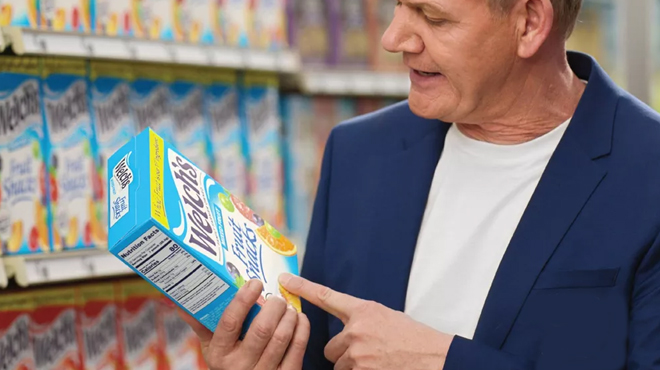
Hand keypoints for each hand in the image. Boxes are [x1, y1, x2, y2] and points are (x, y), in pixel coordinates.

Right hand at [178, 279, 310, 369]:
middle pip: (262, 330)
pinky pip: (297, 350)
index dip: (243, 300)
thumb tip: (182, 302)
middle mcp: (240, 366)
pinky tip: (299, 319)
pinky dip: (302, 330)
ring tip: (288, 306)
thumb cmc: (227, 363)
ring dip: (289, 316)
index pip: (230, 322)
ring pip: (281, 338)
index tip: (254, 283)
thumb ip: (201, 325)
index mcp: (220, 354)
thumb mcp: (210, 348)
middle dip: (273, 307)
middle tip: (276, 296)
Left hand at [279, 274, 453, 369]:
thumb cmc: (414, 338)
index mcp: (363, 310)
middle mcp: (356, 330)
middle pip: (329, 346)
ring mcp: (357, 354)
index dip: (302, 287)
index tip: (284, 281)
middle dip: (343, 353)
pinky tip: (378, 368)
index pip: (325, 296)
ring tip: (377, 361)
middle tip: (366, 352)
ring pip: (339, 364)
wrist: (434, 358)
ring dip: (352, 366)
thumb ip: (362, 319)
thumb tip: (347, 327)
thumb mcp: (386, 317)